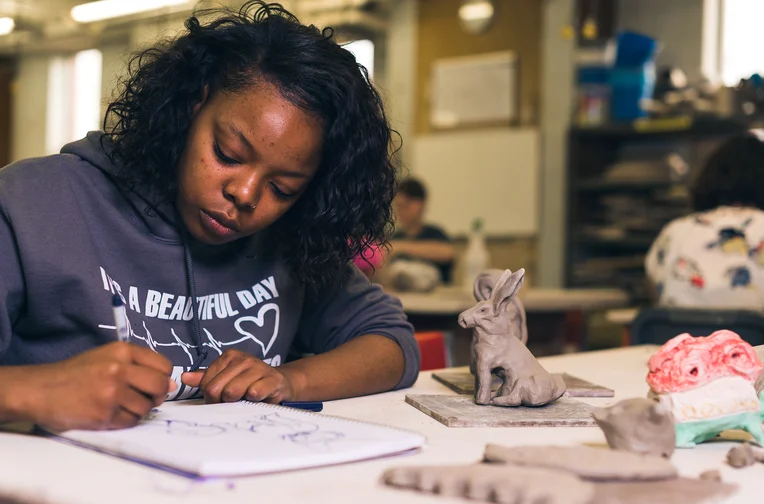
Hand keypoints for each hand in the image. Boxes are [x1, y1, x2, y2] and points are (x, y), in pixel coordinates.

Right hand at [20, 342, 174, 430]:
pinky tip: (111, 414)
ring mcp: (112, 393)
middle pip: (161, 386)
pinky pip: (131, 421)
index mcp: (122, 351)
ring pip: (147, 407)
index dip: (163, 377)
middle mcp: (119, 369)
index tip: (154, 383)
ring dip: (138, 410)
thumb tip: (171, 384)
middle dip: (158, 395)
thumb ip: (138, 366)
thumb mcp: (106, 356)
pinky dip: (126, 421)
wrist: (41, 389)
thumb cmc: (76, 374)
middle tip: (145, 398)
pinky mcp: (104, 415)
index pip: (164, 366)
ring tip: (120, 405)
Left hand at [180, 349, 294, 403]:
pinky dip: (254, 400)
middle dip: (222, 401)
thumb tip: (184, 377)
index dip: (212, 397)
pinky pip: (254, 393)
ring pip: (233, 392)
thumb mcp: (227, 378)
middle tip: (234, 401)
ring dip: (238, 401)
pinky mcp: (273, 379)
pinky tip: (259, 398)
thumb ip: (206, 378)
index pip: (206, 383)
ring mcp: (259, 367)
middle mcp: (243, 359)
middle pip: (217, 389)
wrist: (280, 383)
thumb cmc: (250, 382)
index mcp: (229, 356)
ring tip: (246, 399)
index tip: (222, 398)